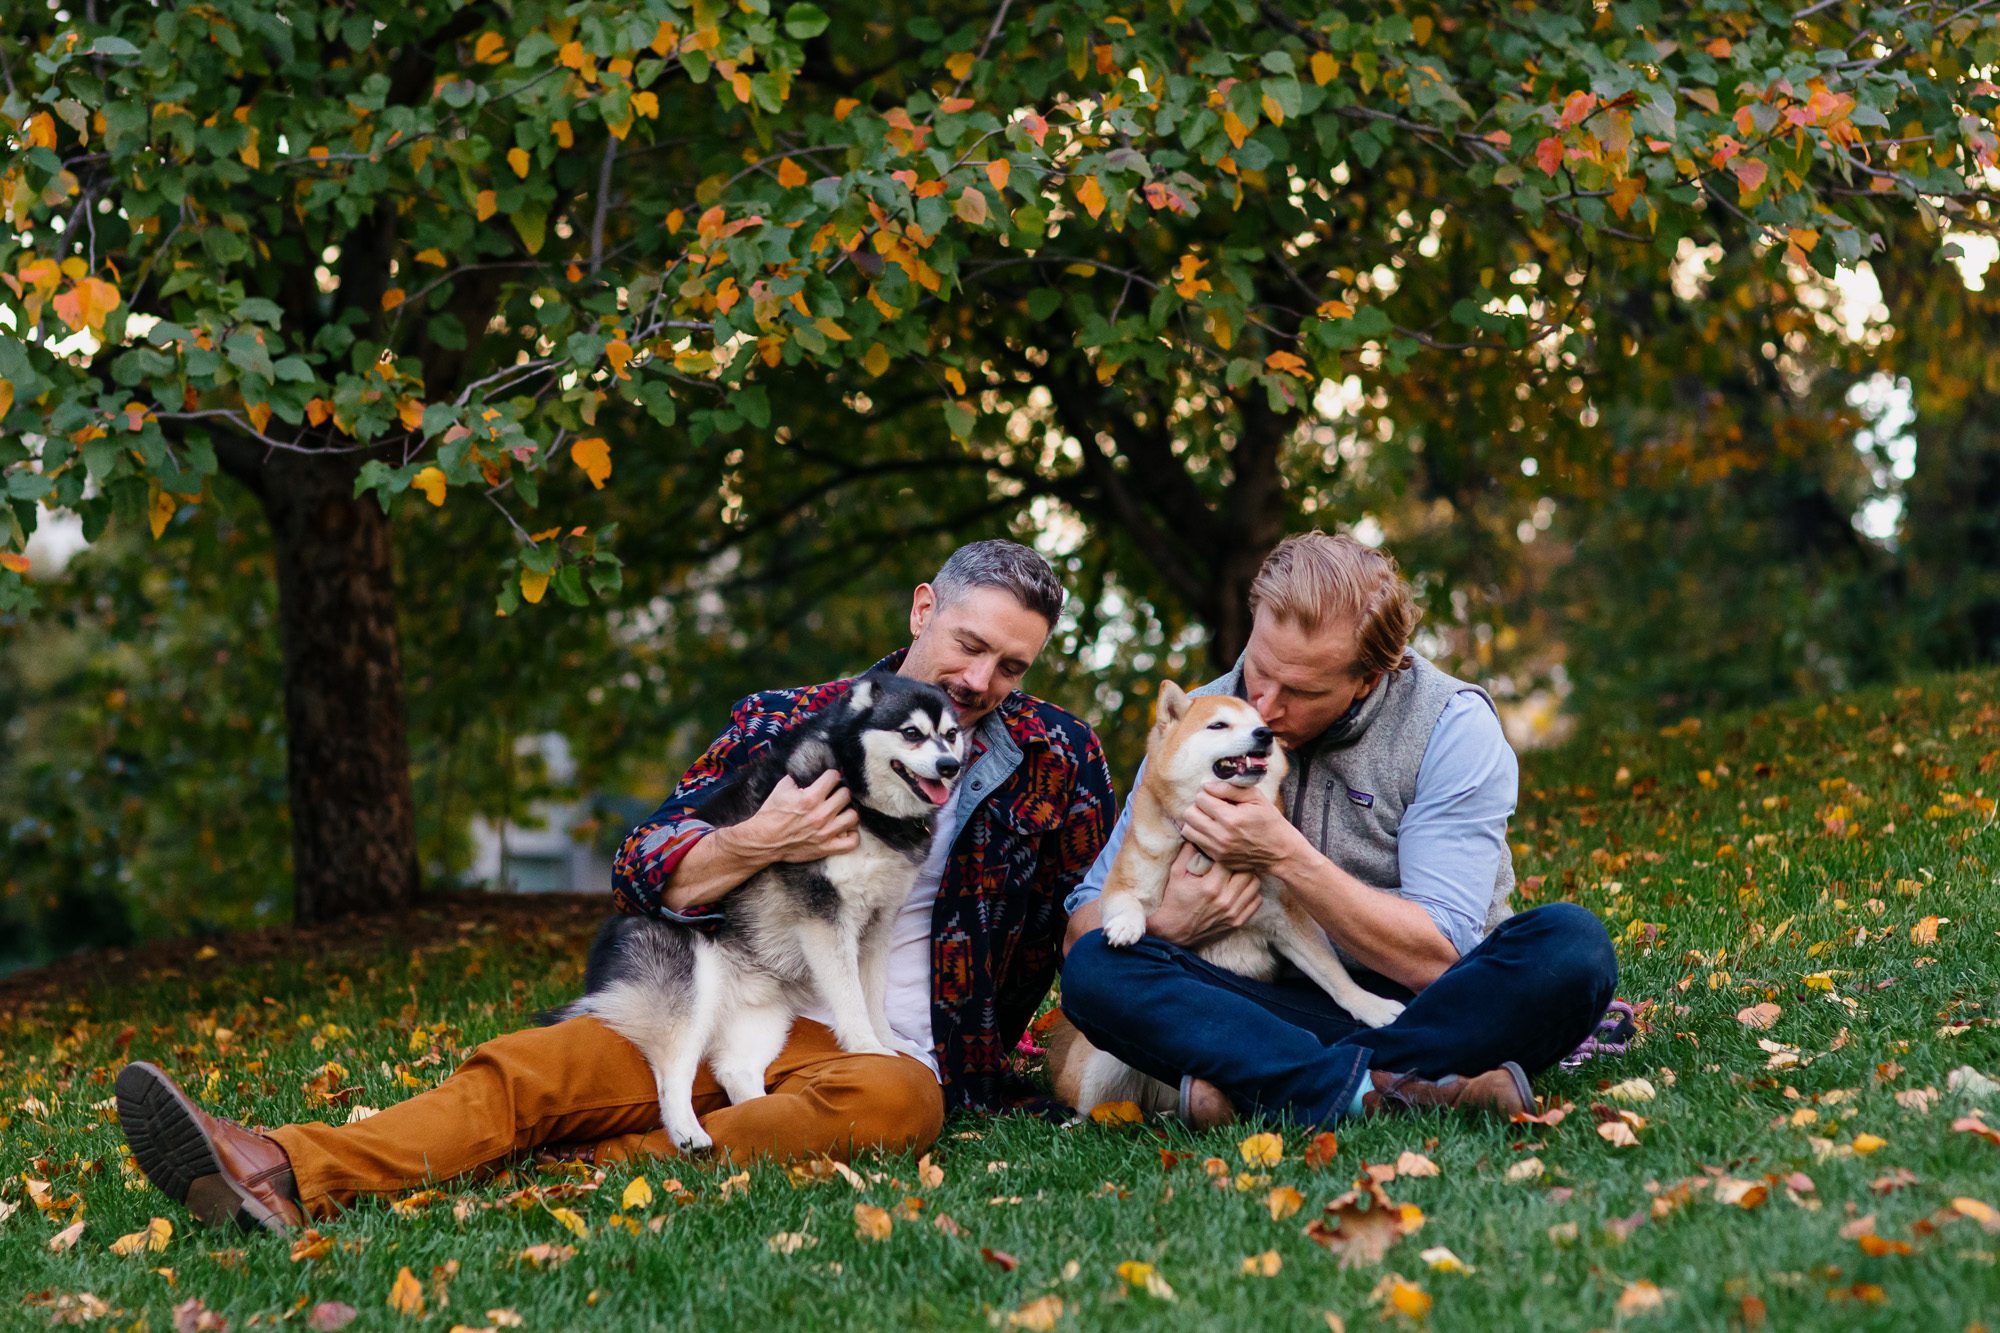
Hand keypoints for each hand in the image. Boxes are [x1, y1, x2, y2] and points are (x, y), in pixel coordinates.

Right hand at [738, 771, 858, 862]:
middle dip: (839, 791)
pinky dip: (851, 835)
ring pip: (853, 816)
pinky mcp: (826, 848)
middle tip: (833, 794)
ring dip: (847, 811)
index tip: (829, 778)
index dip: (831, 775)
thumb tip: (812, 768)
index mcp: (809, 798)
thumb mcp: (781, 788)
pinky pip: (852, 842)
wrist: (763, 841)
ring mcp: (825, 833)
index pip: (834, 777)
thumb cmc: (771, 814)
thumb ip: (798, 777)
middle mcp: (820, 815)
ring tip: (840, 811)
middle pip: (846, 795)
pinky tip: (844, 829)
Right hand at [1148, 842, 1262, 945]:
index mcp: (1210, 885)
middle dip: (1242, 864)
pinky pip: (1256, 902)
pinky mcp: (1238, 922)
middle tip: (1235, 862)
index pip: (1231, 860)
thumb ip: (1188, 852)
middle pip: (1248, 872)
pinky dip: (1251, 893)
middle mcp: (1225, 900)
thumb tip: (1198, 834)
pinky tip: (1240, 890)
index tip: (1225, 851)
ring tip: (1238, 875)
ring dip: (1248, 878)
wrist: (1174, 932)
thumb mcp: (1176, 873)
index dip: (1229, 853)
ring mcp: (1233, 912)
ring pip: (1255, 886)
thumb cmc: (1175, 900)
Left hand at [1180, 781, 1299, 873]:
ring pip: (1187, 829)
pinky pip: (1195, 842)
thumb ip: (1230, 789)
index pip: (1201, 798)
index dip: (1208, 793)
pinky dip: (1200, 834)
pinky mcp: (1217, 858)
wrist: (1280, 852)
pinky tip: (1214, 830)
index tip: (1218, 796)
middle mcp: (1221, 836)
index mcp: (1231, 818)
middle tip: (1212, 806)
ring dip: (1196, 821)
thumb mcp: (1257, 798)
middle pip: (1189, 814)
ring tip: (1210, 818)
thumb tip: (1207, 785)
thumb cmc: (1270, 822)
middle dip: (1199, 806)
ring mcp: (1218, 849)